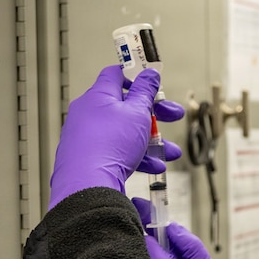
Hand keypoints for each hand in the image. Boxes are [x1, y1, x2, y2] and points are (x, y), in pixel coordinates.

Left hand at [49, 65, 183, 208]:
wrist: (88, 183)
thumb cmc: (108, 146)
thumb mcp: (137, 113)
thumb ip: (145, 91)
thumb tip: (149, 74)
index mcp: (98, 96)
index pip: (116, 75)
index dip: (136, 76)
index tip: (152, 81)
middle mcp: (89, 113)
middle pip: (126, 107)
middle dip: (154, 115)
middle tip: (171, 116)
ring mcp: (86, 136)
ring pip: (124, 133)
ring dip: (150, 141)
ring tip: (169, 152)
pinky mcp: (88, 157)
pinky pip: (116, 151)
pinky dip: (136, 156)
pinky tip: (152, 166)